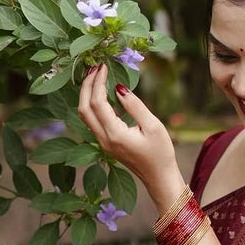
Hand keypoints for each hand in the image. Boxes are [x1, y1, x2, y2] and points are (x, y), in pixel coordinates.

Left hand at [78, 64, 184, 207]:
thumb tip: (119, 88)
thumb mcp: (153, 126)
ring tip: (95, 76)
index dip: (98, 82)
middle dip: (86, 85)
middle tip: (95, 67)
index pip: (97, 102)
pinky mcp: (106, 143)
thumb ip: (135, 105)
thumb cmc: (161, 154)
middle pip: (83, 108)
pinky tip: (100, 93)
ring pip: (84, 115)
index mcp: (115, 134)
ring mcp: (102, 142)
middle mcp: (104, 139)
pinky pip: (92, 120)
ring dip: (86, 94)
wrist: (159, 178)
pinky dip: (92, 104)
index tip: (104, 66)